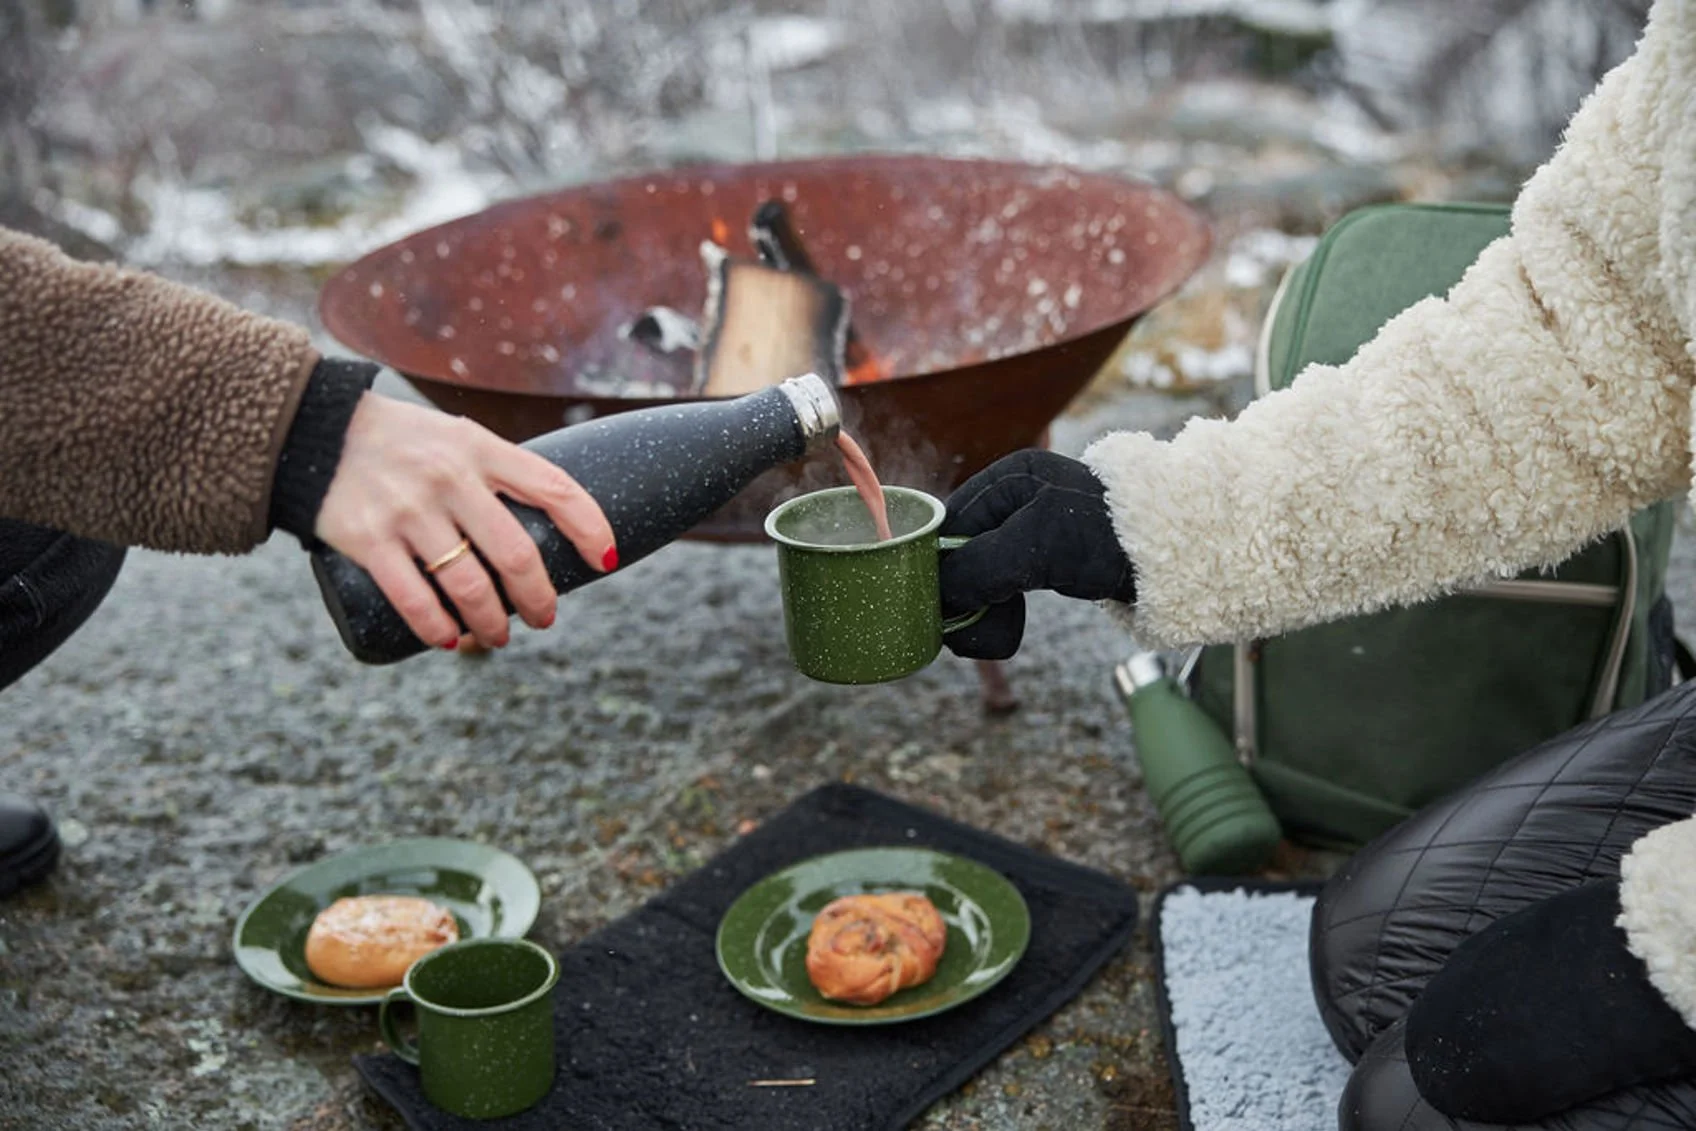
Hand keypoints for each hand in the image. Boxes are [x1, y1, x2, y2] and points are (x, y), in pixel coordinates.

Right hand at [313, 393, 616, 650]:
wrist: (312, 428)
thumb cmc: (401, 441)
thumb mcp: (456, 438)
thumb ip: (497, 472)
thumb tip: (547, 528)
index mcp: (479, 447)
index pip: (555, 488)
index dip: (591, 528)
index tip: (607, 560)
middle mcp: (449, 476)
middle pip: (517, 553)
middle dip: (539, 597)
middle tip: (545, 618)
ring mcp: (408, 509)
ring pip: (469, 585)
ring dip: (492, 623)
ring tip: (497, 636)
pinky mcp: (367, 538)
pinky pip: (413, 598)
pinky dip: (438, 627)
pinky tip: (449, 639)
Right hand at [939, 449, 1135, 659]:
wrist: (1177, 559)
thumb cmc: (1109, 539)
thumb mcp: (1036, 544)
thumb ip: (980, 565)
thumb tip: (939, 595)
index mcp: (1006, 480)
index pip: (945, 526)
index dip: (935, 568)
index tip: (938, 607)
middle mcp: (1011, 502)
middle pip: (955, 556)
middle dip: (959, 598)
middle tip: (966, 633)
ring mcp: (1025, 533)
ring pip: (974, 580)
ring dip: (978, 614)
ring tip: (996, 636)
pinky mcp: (1039, 562)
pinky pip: (998, 593)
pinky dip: (997, 617)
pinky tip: (1006, 632)